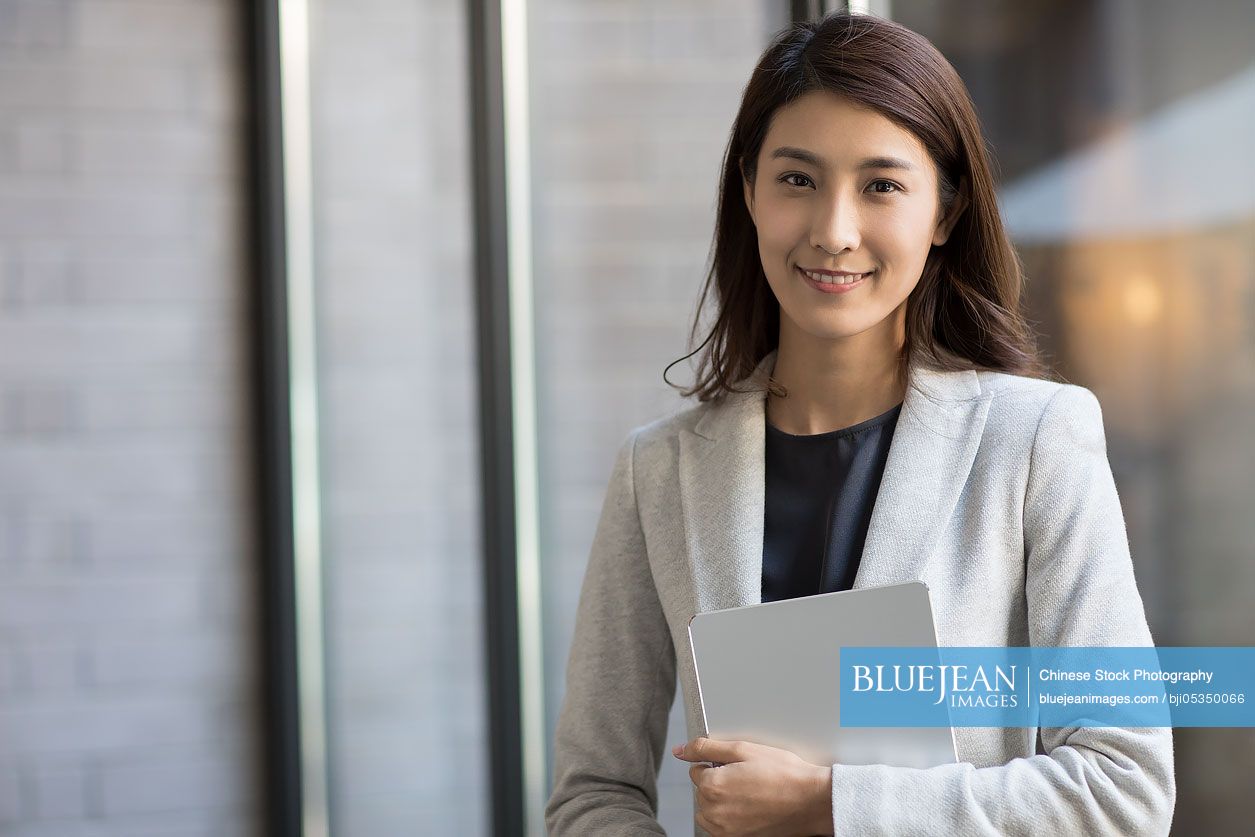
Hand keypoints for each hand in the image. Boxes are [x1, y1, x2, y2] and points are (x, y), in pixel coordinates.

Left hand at [673, 737, 832, 835]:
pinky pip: (719, 827)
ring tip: (749, 793)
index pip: (697, 770)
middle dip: (718, 782)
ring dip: (721, 801)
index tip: (738, 766)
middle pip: (702, 791)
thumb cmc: (783, 773)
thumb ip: (706, 748)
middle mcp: (714, 811)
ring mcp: (725, 829)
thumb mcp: (743, 749)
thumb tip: (680, 750)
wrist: (811, 801)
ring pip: (709, 810)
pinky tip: (750, 808)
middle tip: (747, 778)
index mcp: (712, 786)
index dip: (717, 764)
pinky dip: (729, 817)